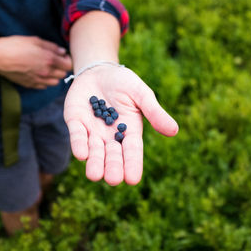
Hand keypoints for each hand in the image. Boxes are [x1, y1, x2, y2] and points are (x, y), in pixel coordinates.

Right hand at [0, 36, 71, 88]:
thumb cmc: (15, 46)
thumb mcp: (34, 40)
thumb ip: (51, 47)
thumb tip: (62, 52)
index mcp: (49, 60)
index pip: (68, 65)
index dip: (68, 60)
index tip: (63, 56)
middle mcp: (46, 72)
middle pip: (63, 74)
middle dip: (62, 67)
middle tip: (56, 61)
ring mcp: (39, 80)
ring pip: (55, 82)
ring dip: (55, 75)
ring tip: (48, 68)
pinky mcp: (31, 85)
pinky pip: (44, 86)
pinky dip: (45, 81)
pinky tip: (40, 73)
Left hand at [64, 65, 178, 185]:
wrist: (99, 70)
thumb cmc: (124, 83)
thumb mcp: (142, 94)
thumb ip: (154, 112)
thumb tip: (174, 131)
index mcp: (129, 132)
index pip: (132, 151)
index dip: (132, 165)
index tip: (133, 180)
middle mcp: (110, 136)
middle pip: (112, 156)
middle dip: (112, 167)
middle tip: (113, 179)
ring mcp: (92, 130)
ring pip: (94, 151)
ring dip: (94, 163)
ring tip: (95, 175)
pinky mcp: (75, 122)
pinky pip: (77, 135)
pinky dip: (79, 144)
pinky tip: (81, 154)